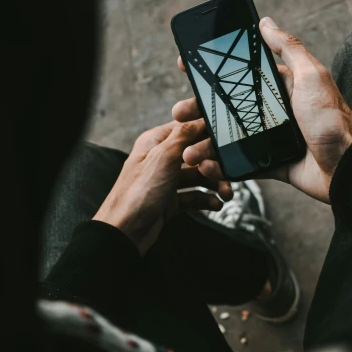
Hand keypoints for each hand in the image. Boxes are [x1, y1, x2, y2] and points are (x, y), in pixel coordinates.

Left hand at [93, 120, 231, 254]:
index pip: (186, 129)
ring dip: (214, 184)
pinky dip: (206, 200)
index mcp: (155, 143)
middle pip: (196, 155)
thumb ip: (183, 136)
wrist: (125, 233)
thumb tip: (199, 118)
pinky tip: (216, 204)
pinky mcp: (170, 202)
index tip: (225, 138)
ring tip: (226, 194)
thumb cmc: (138, 193)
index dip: (206, 133)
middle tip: (223, 173)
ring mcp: (166, 181)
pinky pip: (193, 197)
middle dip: (213, 164)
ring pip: (198, 177)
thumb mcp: (163, 157)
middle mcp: (161, 160)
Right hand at [173, 18, 351, 203]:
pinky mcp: (274, 163)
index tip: (187, 69)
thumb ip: (289, 48)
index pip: (241, 75)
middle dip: (200, 111)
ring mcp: (273, 138)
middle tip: (178, 114)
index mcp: (283, 86)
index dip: (213, 73)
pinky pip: (243, 163)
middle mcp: (276, 110)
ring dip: (206, 142)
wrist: (350, 169)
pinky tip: (206, 165)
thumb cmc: (333, 120)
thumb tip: (265, 21)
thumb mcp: (312, 76)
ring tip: (186, 150)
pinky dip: (223, 166)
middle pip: (229, 107)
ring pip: (231, 137)